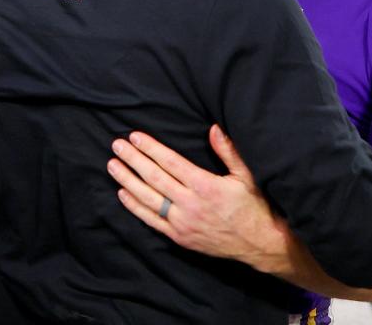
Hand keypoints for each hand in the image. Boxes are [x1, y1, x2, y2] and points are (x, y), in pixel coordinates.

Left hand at [107, 125, 288, 273]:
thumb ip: (228, 151)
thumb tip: (214, 128)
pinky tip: (123, 193)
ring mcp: (182, 223)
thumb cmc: (252, 206)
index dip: (150, 148)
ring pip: (148, 199)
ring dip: (127, 180)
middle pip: (154, 178)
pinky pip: (152, 220)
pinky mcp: (179, 237)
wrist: (258, 243)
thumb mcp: (245, 175)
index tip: (135, 137)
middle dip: (133, 160)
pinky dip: (135, 207)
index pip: (170, 162)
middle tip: (117, 145)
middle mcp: (190, 204)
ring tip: (113, 165)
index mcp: (205, 185)